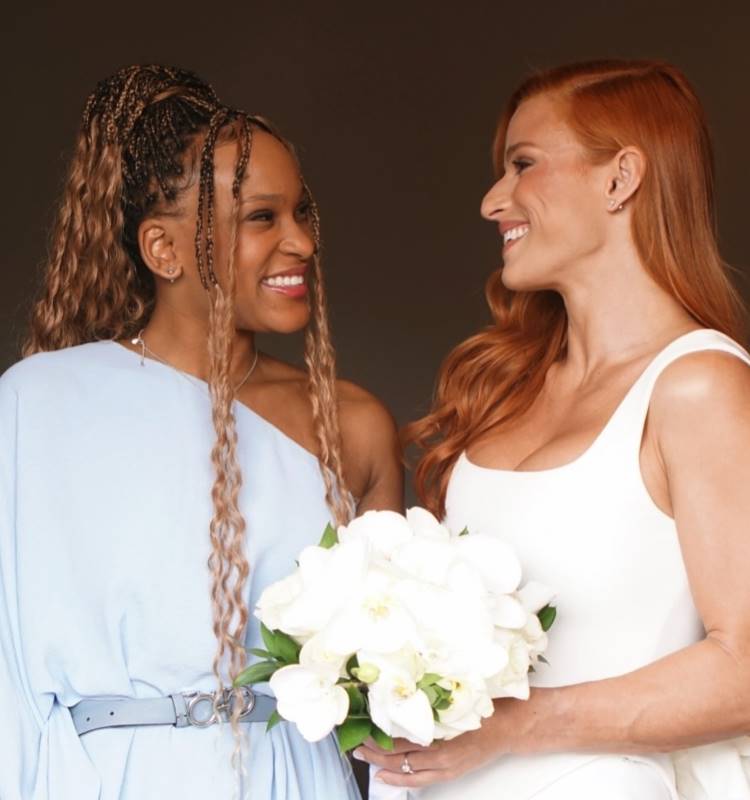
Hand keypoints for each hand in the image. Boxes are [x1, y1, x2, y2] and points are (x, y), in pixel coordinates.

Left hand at [353, 704, 514, 788]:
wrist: (508, 727)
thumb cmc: (482, 707)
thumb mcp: (453, 698)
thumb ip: (430, 699)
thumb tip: (402, 690)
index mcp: (439, 727)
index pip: (399, 732)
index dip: (377, 730)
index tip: (361, 720)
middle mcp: (439, 750)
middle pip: (397, 753)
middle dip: (373, 748)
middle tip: (354, 740)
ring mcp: (444, 765)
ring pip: (404, 768)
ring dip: (380, 763)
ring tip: (362, 755)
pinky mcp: (449, 773)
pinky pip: (419, 781)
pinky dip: (399, 780)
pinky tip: (384, 777)